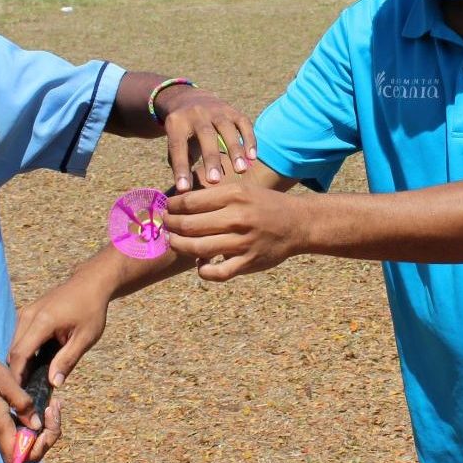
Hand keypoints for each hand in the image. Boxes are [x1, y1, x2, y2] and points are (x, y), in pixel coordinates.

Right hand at [0, 351, 41, 462]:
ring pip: (24, 442)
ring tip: (51, 405)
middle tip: (53, 409)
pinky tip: (40, 404)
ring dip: (42, 429)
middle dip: (46, 437)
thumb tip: (37, 426)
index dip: (37, 448)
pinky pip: (18, 431)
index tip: (46, 422)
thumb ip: (22, 404)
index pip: (18, 458)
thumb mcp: (4, 380)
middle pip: (26, 453)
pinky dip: (33, 423)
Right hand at [7, 275, 113, 461]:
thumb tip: (53, 383)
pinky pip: (19, 337)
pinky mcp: (27, 313)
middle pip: (13, 351)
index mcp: (42, 322)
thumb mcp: (84, 338)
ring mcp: (25, 313)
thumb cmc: (91, 310)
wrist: (90, 283)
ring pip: (14, 344)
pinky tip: (36, 365)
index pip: (20, 354)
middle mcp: (28, 315)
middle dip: (17, 373)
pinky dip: (24, 352)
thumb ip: (67, 360)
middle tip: (26, 393)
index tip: (20, 395)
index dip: (17, 376)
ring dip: (21, 363)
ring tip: (32, 382)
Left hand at [155, 84, 257, 193]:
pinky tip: (253, 157)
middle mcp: (196, 113)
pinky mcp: (232, 110)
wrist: (189, 99)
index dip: (181, 167)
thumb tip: (184, 194)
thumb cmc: (182, 134)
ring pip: (227, 128)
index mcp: (176, 122)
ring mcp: (216, 109)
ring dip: (235, 149)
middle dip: (211, 158)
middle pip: (205, 134)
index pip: (178, 146)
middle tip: (215, 181)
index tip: (184, 189)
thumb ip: (179, 166)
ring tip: (240, 170)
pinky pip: (243, 122)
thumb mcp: (175, 145)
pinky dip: (249, 139)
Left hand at [165, 181, 309, 281]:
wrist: (298, 223)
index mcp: (234, 195)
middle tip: (164, 225)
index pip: (190, 202)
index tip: (166, 208)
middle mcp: (238, 218)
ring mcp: (243, 242)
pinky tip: (199, 265)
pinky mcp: (249, 262)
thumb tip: (181, 198)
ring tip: (173, 242)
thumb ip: (215, 193)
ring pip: (198, 249)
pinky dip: (203, 271)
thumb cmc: (264, 204)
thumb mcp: (242, 189)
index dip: (172, 207)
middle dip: (170, 226)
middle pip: (189, 225)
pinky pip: (218, 273)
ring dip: (179, 246)